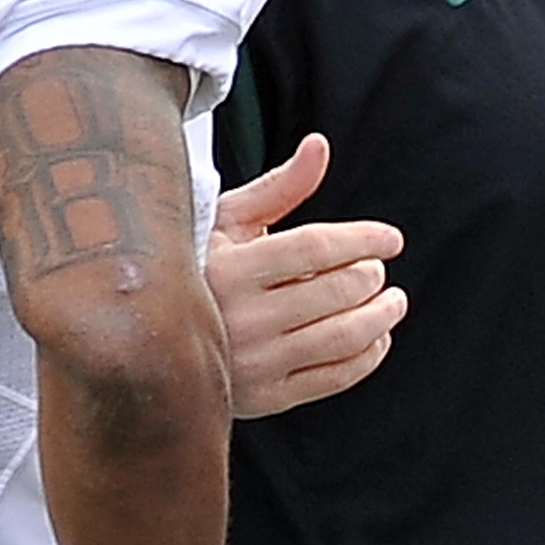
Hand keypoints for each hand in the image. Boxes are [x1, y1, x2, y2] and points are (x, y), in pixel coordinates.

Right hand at [207, 134, 405, 417]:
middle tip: (379, 268)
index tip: (391, 238)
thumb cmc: (197, 268)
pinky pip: (333, 378)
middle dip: (370, 276)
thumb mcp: (227, 221)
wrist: (151, 339)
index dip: (362, 239)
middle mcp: (241, 318)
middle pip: (335, 291)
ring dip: (381, 316)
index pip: (314, 248)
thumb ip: (279, 187)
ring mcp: (254, 363)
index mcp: (229, 268)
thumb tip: (319, 146)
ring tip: (392, 301)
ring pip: (341, 337)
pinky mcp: (265, 398)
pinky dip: (368, 356)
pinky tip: (377, 338)